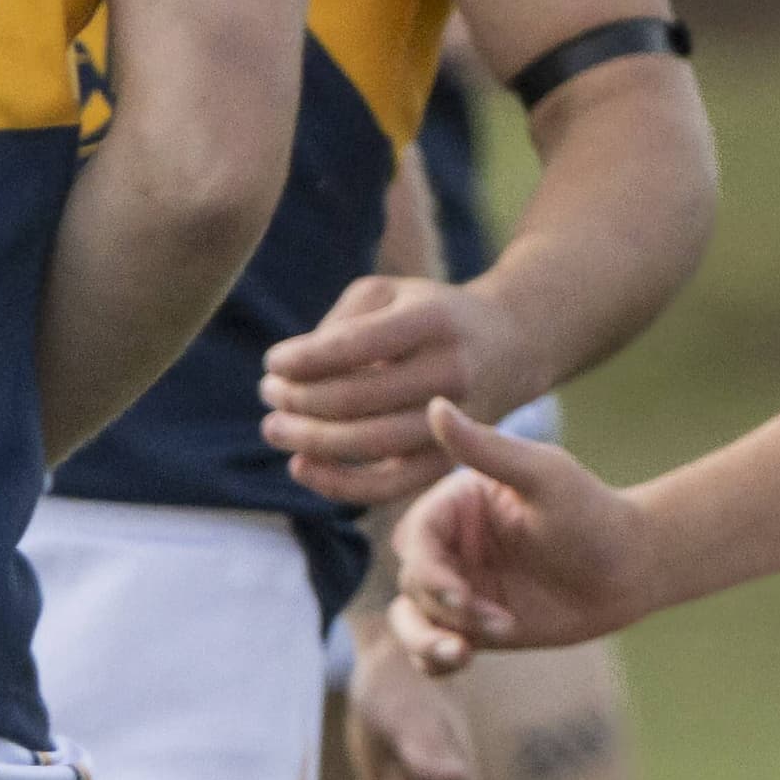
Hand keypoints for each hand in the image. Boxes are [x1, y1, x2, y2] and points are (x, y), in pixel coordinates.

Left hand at [265, 275, 540, 507]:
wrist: (510, 345)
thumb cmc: (430, 314)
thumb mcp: (392, 293)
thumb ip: (340, 323)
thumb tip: (293, 373)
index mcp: (434, 320)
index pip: (354, 345)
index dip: (301, 359)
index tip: (273, 362)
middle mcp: (451, 370)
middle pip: (357, 398)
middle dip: (297, 399)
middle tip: (269, 394)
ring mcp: (455, 419)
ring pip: (370, 443)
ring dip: (309, 440)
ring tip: (274, 428)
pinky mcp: (449, 458)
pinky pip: (388, 485)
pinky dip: (337, 484)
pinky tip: (301, 466)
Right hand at [386, 402, 667, 673]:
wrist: (634, 567)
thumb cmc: (595, 513)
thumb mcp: (545, 477)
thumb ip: (489, 449)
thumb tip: (435, 404)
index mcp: (458, 503)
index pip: (418, 538)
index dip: (430, 571)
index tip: (462, 595)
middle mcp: (452, 543)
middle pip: (412, 582)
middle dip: (443, 609)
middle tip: (495, 623)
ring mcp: (460, 584)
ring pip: (411, 618)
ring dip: (424, 641)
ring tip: (458, 656)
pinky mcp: (472, 622)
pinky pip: (432, 645)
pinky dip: (434, 658)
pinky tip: (459, 662)